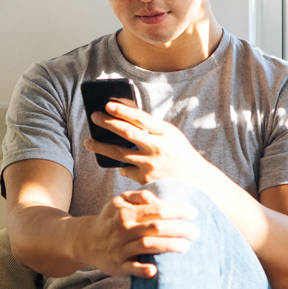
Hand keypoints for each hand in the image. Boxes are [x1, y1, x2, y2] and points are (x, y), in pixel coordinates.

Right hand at [80, 189, 198, 277]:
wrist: (86, 241)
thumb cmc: (110, 220)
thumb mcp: (119, 202)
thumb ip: (139, 197)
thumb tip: (158, 199)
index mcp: (126, 212)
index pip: (156, 210)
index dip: (177, 211)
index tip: (194, 212)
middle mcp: (123, 230)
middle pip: (155, 228)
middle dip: (179, 229)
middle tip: (196, 232)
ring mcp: (120, 249)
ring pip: (147, 246)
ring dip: (169, 246)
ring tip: (186, 246)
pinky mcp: (118, 266)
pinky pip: (131, 268)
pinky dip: (142, 270)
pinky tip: (154, 270)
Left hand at [85, 102, 210, 185]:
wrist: (198, 184)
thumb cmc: (180, 156)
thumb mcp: (172, 138)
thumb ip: (152, 129)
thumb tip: (123, 120)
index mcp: (166, 133)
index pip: (140, 118)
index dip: (122, 110)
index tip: (107, 104)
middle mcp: (158, 147)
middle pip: (126, 132)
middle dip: (107, 123)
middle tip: (93, 117)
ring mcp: (151, 165)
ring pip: (118, 153)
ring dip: (101, 147)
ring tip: (89, 142)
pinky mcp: (145, 180)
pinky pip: (125, 170)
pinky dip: (121, 166)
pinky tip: (117, 164)